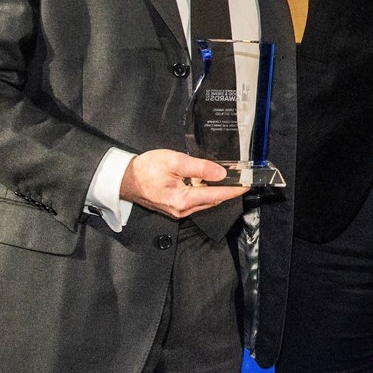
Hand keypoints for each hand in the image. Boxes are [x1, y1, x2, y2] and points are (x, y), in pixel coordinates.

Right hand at [118, 149, 246, 218]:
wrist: (125, 179)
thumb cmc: (146, 169)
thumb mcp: (174, 161)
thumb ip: (199, 167)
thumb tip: (220, 173)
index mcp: (183, 200)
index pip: (217, 195)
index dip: (234, 190)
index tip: (247, 185)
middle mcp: (182, 210)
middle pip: (212, 200)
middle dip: (227, 190)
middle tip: (240, 179)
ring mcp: (177, 212)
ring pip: (204, 202)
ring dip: (215, 191)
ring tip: (226, 178)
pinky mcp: (173, 208)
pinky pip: (194, 202)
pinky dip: (203, 193)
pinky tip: (205, 182)